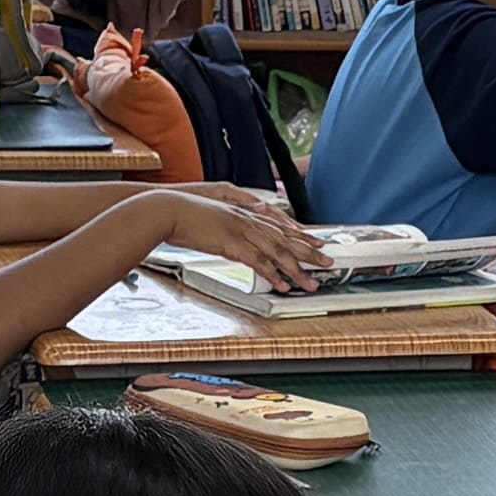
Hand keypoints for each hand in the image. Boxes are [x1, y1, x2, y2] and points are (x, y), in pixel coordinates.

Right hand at [184, 189, 325, 287]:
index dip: (301, 236)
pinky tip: (283, 285)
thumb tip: (245, 230)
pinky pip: (257, 262)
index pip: (279, 226)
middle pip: (285, 239)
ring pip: (276, 252)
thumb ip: (233, 223)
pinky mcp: (231, 243)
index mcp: (245, 212)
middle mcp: (248, 220)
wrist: (168, 210)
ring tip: (311, 283)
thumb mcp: (216, 217)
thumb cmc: (186, 214)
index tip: (317, 243)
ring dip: (296, 270)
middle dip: (309, 253)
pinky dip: (272, 274)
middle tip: (327, 263)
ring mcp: (241, 230)